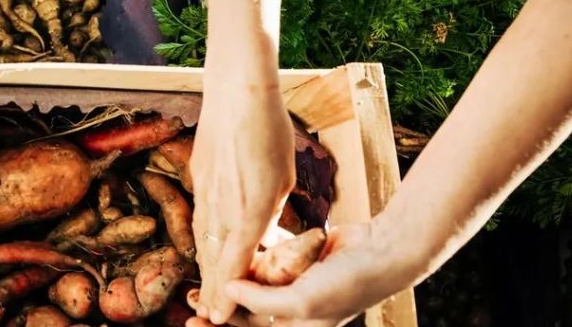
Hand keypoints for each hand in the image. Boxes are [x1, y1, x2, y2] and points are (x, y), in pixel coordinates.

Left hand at [186, 222, 419, 326]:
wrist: (381, 251)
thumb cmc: (348, 283)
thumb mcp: (302, 302)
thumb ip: (262, 302)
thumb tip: (227, 291)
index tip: (192, 320)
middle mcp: (295, 314)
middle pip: (247, 315)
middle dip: (220, 307)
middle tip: (189, 297)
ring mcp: (296, 288)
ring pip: (254, 289)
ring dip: (232, 282)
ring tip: (204, 275)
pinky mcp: (298, 264)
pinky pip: (268, 266)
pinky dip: (253, 261)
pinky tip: (233, 253)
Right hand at [190, 80, 295, 323]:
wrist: (237, 92)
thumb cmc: (270, 131)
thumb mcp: (284, 178)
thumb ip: (271, 209)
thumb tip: (263, 226)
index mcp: (250, 211)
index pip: (235, 265)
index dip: (228, 294)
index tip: (221, 316)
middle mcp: (221, 207)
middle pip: (213, 259)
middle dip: (211, 289)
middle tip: (208, 314)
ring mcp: (205, 191)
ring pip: (202, 239)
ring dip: (204, 266)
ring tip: (204, 289)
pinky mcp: (197, 175)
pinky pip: (199, 214)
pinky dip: (201, 236)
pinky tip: (203, 245)